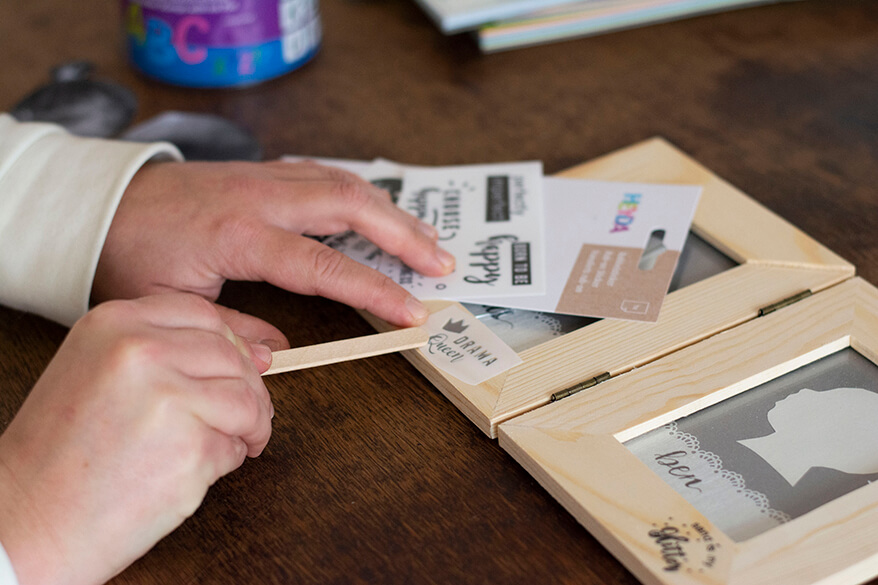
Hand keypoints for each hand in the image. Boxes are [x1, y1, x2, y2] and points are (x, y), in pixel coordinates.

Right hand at [0, 294, 272, 584]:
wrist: (31, 520)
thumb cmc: (64, 453)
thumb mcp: (101, 373)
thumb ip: (170, 353)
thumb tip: (260, 352)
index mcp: (114, 324)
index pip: (203, 314)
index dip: (231, 344)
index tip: (239, 368)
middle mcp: (142, 351)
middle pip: (232, 355)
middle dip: (249, 388)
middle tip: (244, 415)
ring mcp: (168, 397)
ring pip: (245, 398)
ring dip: (251, 425)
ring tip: (235, 442)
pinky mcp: (191, 446)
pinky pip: (236, 444)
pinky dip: (229, 459)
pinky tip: (195, 470)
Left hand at [92, 160, 455, 343]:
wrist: (102, 202)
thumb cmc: (129, 253)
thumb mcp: (171, 304)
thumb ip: (231, 330)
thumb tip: (278, 357)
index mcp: (240, 234)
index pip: (324, 266)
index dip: (375, 290)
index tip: (413, 312)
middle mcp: (261, 197)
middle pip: (352, 206)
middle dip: (404, 236)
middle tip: (442, 264)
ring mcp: (264, 177)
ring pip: (345, 183)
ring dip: (392, 210)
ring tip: (427, 238)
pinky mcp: (263, 172)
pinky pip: (326, 173)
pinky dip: (362, 191)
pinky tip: (380, 208)